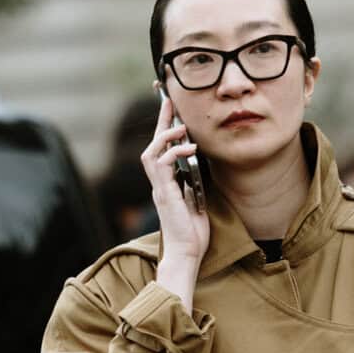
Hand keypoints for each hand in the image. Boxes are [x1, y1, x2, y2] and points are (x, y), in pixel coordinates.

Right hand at [142, 88, 209, 293]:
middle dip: (160, 120)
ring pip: (152, 151)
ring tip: (181, 128)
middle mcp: (159, 182)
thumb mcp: (198, 198)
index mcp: (166, 181)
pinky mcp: (163, 193)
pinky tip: (190, 149)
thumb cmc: (193, 232)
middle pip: (153, 143)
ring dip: (165, 136)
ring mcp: (159, 187)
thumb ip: (195, 179)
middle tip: (169, 99)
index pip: (162, 148)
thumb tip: (201, 161)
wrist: (187, 253)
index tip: (170, 105)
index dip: (164, 126)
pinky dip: (175, 152)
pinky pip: (163, 164)